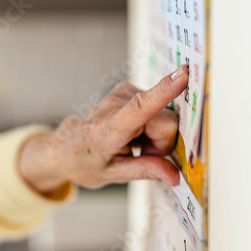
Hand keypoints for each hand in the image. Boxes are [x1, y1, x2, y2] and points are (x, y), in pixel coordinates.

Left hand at [19, 65, 188, 192]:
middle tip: (142, 153)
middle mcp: (115, 105)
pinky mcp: (128, 89)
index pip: (141, 107)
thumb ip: (145, 171)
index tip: (183, 74)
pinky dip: (151, 125)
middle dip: (162, 142)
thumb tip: (174, 175)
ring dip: (156, 134)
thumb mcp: (113, 174)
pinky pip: (158, 108)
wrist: (67, 147)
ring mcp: (122, 93)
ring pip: (165, 116)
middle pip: (166, 121)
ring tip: (134, 144)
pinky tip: (135, 133)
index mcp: (109, 129)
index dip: (164, 91)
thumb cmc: (86, 162)